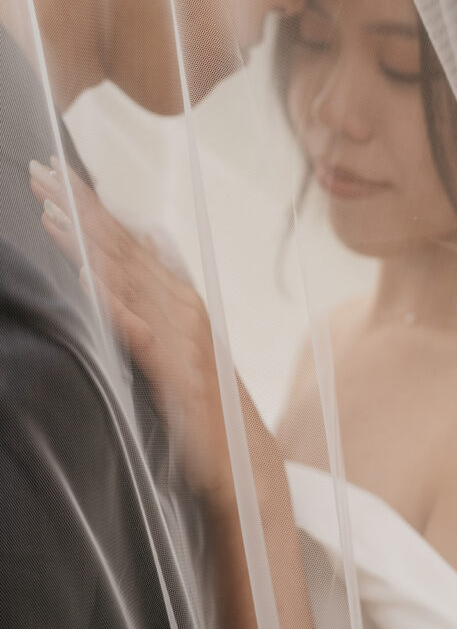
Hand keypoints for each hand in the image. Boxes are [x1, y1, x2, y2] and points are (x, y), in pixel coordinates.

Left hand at [29, 157, 234, 503]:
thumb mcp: (177, 343)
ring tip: (49, 210)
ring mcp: (180, 334)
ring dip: (85, 242)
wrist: (245, 458)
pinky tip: (86, 279)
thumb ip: (155, 302)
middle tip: (40, 171)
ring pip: (126, 277)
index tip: (56, 175)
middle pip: (123, 246)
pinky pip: (138, 330)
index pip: (127, 240)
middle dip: (80, 207)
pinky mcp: (176, 370)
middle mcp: (181, 304)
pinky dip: (112, 302)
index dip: (92, 206)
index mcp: (178, 295)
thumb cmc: (205, 403)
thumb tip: (136, 254)